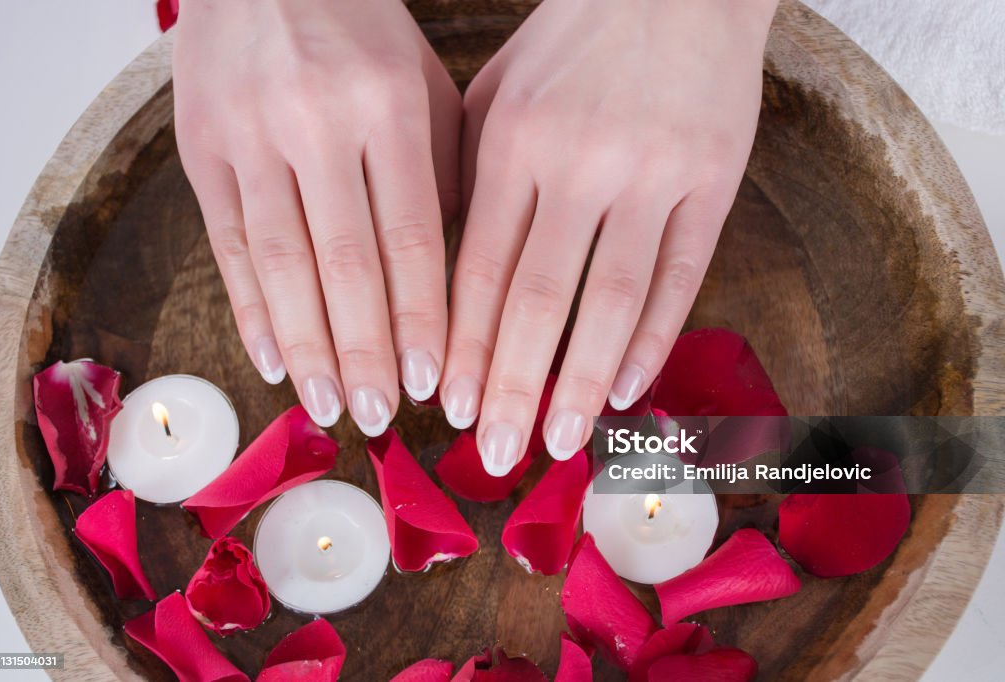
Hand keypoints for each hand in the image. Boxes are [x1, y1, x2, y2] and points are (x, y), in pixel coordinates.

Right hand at [173, 0, 459, 435]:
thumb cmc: (361, 30)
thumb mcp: (425, 87)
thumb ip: (439, 177)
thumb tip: (445, 284)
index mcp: (386, 104)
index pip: (410, 236)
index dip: (421, 318)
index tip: (435, 381)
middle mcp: (314, 122)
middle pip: (344, 263)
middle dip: (365, 351)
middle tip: (382, 415)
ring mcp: (247, 137)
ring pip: (279, 265)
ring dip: (306, 347)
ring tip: (328, 408)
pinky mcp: (198, 149)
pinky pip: (227, 245)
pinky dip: (250, 310)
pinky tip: (272, 361)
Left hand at [444, 0, 777, 473]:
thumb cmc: (574, 35)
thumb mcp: (498, 88)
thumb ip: (471, 175)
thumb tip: (447, 275)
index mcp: (515, 140)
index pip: (479, 268)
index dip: (460, 346)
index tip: (445, 406)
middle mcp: (581, 164)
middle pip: (539, 301)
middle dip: (511, 386)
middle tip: (495, 455)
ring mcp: (654, 176)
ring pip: (612, 302)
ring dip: (583, 384)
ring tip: (561, 444)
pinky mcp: (715, 182)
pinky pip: (682, 277)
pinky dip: (655, 339)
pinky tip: (630, 390)